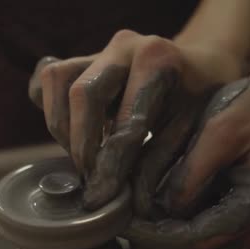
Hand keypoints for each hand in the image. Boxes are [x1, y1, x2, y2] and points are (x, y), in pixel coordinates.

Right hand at [28, 30, 247, 209]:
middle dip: (81, 145)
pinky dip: (50, 107)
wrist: (200, 67)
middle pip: (82, 94)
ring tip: (80, 157)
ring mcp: (100, 48)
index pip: (125, 117)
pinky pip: (49, 78)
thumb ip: (161, 158)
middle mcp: (125, 46)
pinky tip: (69, 133)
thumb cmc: (201, 103)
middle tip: (89, 179)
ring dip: (60, 127)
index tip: (104, 193)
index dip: (111, 162)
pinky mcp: (82, 57)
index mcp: (158, 59)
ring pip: (57, 81)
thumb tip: (132, 201)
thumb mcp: (194, 129)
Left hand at [125, 69, 249, 248]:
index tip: (125, 226)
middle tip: (127, 228)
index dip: (156, 238)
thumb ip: (190, 174)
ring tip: (136, 224)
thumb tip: (162, 209)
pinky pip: (205, 245)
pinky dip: (178, 238)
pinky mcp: (244, 221)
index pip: (197, 243)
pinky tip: (156, 217)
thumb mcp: (219, 132)